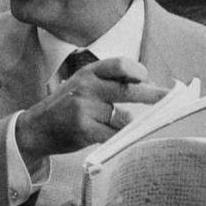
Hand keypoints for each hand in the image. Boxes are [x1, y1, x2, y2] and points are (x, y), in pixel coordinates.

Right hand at [15, 57, 166, 163]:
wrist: (35, 129)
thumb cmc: (66, 108)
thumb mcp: (84, 86)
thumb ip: (110, 84)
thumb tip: (150, 89)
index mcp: (89, 73)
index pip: (119, 64)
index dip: (137, 71)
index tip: (147, 79)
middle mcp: (86, 87)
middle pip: (128, 90)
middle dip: (153, 96)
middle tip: (169, 99)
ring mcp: (84, 108)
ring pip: (124, 118)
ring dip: (129, 127)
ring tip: (118, 129)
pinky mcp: (84, 129)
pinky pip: (114, 136)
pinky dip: (121, 140)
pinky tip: (117, 141)